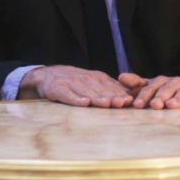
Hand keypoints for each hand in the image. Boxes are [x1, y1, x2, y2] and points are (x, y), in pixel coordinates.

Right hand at [19, 65, 133, 107]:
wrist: (48, 75)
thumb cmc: (76, 82)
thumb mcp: (93, 82)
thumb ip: (110, 88)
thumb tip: (131, 98)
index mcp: (97, 77)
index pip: (111, 86)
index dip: (120, 93)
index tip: (129, 101)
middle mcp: (86, 79)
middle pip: (101, 90)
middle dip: (112, 96)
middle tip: (121, 103)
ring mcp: (72, 83)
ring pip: (86, 92)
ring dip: (97, 98)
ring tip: (106, 104)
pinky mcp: (58, 88)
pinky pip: (68, 94)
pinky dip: (76, 99)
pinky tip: (83, 103)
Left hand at [118, 73, 179, 108]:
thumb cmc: (169, 92)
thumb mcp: (153, 88)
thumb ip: (138, 84)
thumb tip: (120, 77)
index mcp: (162, 82)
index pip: (151, 86)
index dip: (144, 95)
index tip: (137, 105)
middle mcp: (176, 82)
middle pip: (168, 87)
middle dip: (161, 96)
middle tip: (155, 105)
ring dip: (178, 98)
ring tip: (171, 106)